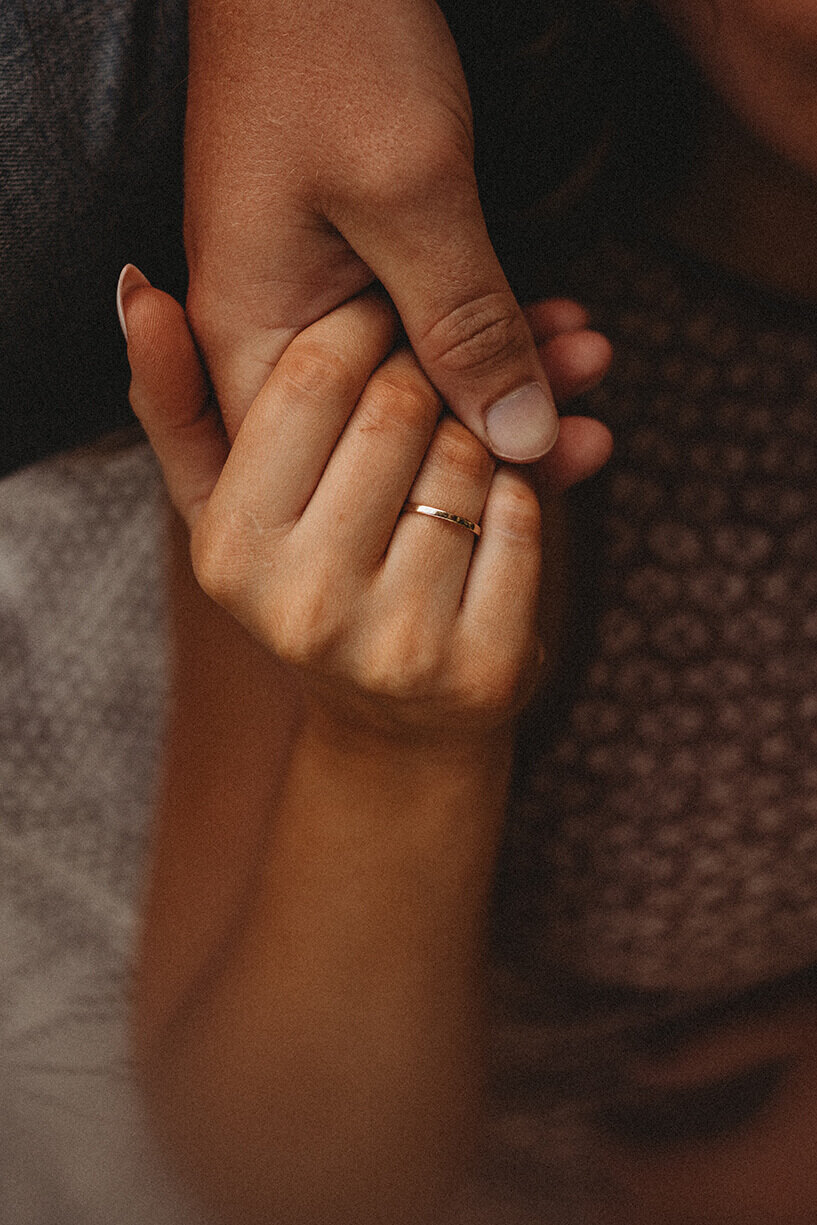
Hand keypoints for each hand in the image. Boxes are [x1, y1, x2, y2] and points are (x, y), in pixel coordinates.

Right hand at [120, 270, 610, 739]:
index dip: (365, 323)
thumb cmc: (307, 581)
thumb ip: (176, 399)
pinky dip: (521, 491)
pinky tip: (490, 512)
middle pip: (401, 407)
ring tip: (455, 451)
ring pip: (471, 457)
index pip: (312, 375)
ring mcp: (397, 643)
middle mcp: (305, 602)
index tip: (385, 314)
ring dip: (478, 433)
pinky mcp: (480, 669)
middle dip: (428, 376)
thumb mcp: (224, 502)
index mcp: (230, 547)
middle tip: (432, 376)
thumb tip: (135, 289)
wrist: (395, 724)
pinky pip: (523, 517)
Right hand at [186, 0, 578, 461]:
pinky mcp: (354, 270)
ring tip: (592, 359)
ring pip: (417, 386)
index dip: (440, 489)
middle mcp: (269, 336)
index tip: (533, 472)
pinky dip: (493, 328)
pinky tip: (566, 325)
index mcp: (249, 337)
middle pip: (382, 441)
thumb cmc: (332, 46)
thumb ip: (466, 325)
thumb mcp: (412, 193)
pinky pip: (424, 329)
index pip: (335, 475)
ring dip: (507, 376)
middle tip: (587, 426)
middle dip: (489, 431)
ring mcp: (312, 303)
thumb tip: (527, 442)